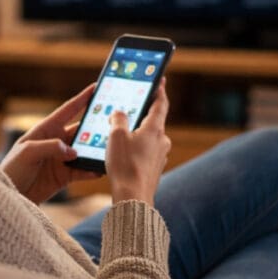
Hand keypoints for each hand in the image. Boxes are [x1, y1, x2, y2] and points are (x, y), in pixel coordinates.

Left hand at [0, 83, 99, 203]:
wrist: (10, 196)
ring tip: (111, 149)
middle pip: (81, 131)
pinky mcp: (64, 176)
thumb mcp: (27, 153)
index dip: (82, 98)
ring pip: (84, 151)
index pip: (67, 110)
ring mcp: (61, 159)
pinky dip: (91, 170)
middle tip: (113, 122)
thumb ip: (50, 147)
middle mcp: (56, 141)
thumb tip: (73, 152)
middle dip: (96, 126)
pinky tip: (100, 169)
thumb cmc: (12, 169)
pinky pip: (82, 170)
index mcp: (45, 130)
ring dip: (96, 150)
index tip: (96, 87)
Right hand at [106, 80, 170, 206]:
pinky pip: (145, 153)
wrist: (133, 198)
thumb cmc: (125, 165)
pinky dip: (135, 150)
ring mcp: (159, 156)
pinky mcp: (154, 169)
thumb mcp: (115, 136)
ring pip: (148, 139)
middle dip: (140, 116)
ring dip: (136, 135)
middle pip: (152, 122)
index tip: (160, 81)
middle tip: (128, 111)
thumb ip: (118, 119)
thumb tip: (119, 114)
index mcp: (155, 128)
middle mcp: (161, 141)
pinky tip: (122, 156)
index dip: (159, 90)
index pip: (160, 103)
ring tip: (118, 137)